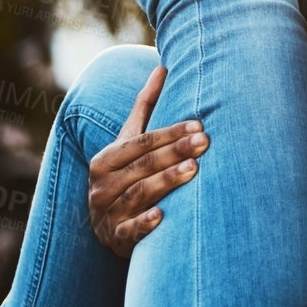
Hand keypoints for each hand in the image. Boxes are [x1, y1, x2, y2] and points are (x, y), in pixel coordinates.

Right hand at [86, 65, 207, 256]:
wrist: (107, 227)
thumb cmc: (126, 176)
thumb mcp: (129, 144)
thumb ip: (144, 109)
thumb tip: (162, 67)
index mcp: (105, 160)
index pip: (140, 143)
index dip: (169, 134)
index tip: (199, 126)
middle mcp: (101, 186)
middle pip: (142, 166)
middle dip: (174, 153)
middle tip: (205, 143)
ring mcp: (107, 214)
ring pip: (138, 194)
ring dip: (165, 182)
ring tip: (194, 169)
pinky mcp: (116, 239)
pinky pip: (129, 231)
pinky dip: (144, 224)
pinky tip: (163, 216)